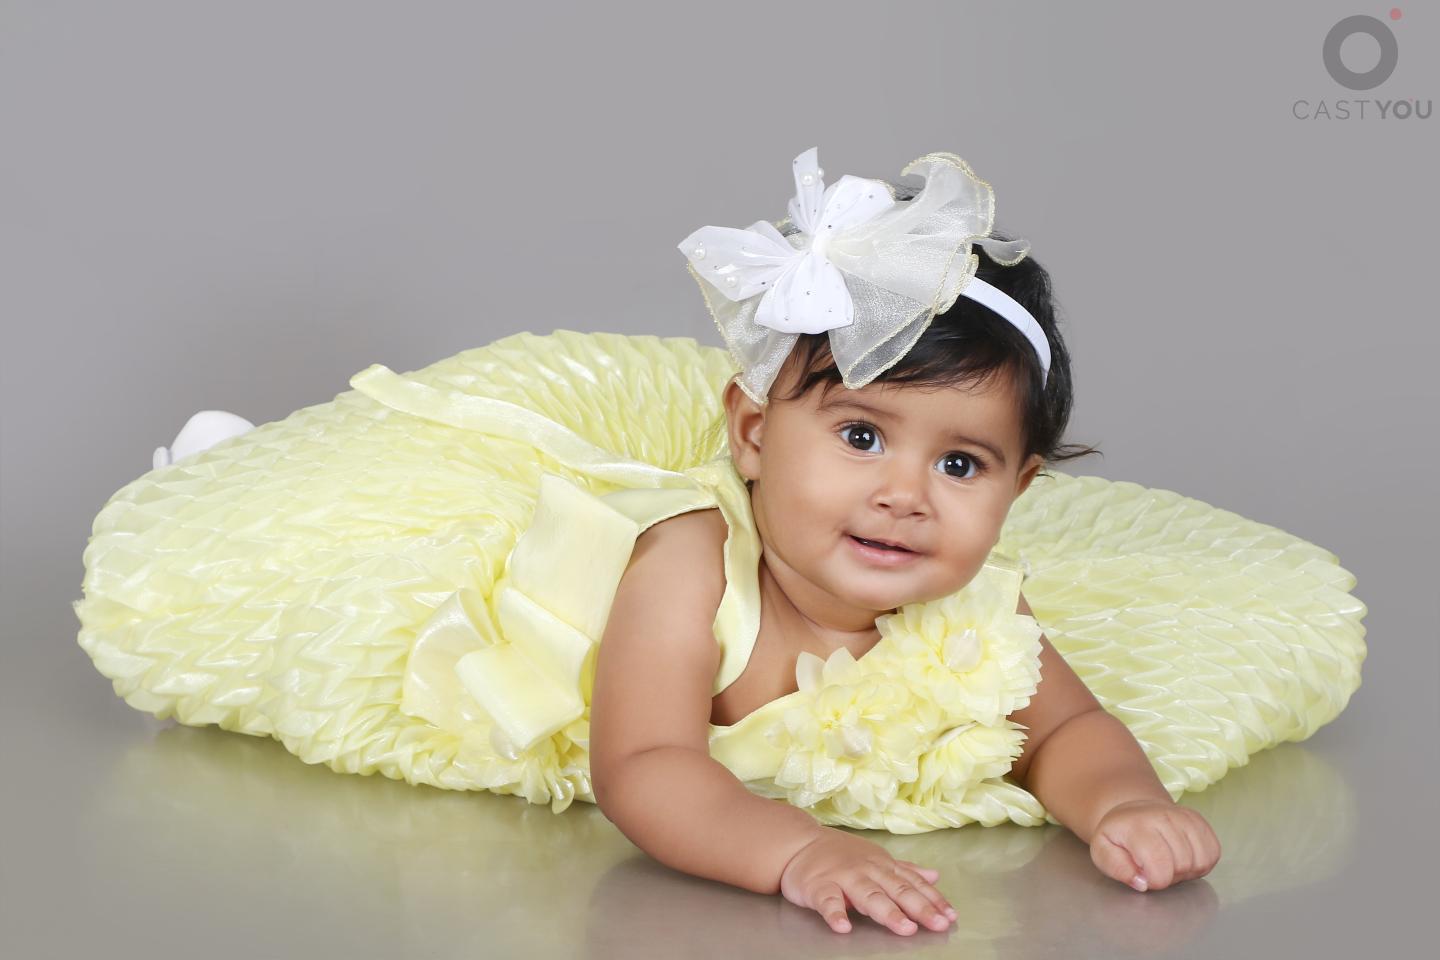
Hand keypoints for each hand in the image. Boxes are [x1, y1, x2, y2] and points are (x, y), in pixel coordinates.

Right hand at [778, 827, 956, 935]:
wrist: (798, 844)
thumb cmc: (839, 855)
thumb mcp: (875, 859)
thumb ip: (905, 870)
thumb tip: (935, 875)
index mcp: (882, 865)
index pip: (912, 883)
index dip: (932, 899)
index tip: (950, 916)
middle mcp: (866, 870)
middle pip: (896, 890)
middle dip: (918, 907)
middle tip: (937, 924)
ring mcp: (842, 878)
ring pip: (867, 895)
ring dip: (886, 911)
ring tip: (904, 928)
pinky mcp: (818, 887)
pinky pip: (827, 901)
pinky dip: (835, 913)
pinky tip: (843, 927)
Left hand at [1090, 799, 1220, 891]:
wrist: (1132, 812)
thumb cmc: (1118, 837)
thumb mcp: (1102, 851)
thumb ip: (1115, 867)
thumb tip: (1141, 883)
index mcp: (1137, 825)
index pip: (1160, 865)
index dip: (1156, 881)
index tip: (1145, 875)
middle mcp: (1163, 816)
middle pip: (1183, 864)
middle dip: (1170, 876)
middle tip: (1155, 868)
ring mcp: (1184, 816)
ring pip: (1201, 861)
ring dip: (1186, 871)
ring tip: (1168, 862)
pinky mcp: (1199, 821)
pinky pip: (1213, 853)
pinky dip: (1201, 863)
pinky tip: (1183, 857)